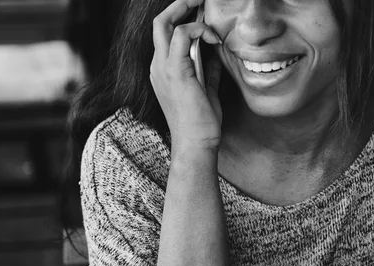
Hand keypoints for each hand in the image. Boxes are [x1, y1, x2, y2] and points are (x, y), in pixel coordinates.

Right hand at [151, 0, 222, 151]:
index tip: (201, 13)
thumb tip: (216, 52)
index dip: (181, 18)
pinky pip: (182, 34)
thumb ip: (208, 70)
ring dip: (188, 10)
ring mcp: (163, 68)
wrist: (196, 143)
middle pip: (159, 22)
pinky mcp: (175, 71)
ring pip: (165, 22)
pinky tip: (213, 39)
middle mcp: (157, 67)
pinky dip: (199, 30)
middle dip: (180, 4)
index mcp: (162, 71)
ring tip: (208, 10)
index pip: (165, 35)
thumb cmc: (201, 123)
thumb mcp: (206, 90)